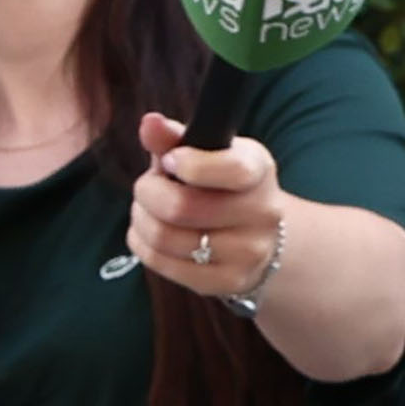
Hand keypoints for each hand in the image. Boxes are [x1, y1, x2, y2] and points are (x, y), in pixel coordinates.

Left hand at [125, 118, 283, 299]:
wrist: (260, 237)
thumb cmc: (222, 186)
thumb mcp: (207, 154)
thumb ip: (175, 138)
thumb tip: (149, 123)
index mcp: (259, 171)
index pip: (231, 170)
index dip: (189, 164)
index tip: (169, 160)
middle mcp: (262, 213)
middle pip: (181, 207)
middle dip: (148, 192)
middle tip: (146, 187)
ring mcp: (248, 253)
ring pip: (166, 238)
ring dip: (141, 219)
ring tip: (146, 210)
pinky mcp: (228, 282)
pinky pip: (163, 264)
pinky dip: (142, 245)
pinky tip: (149, 234)